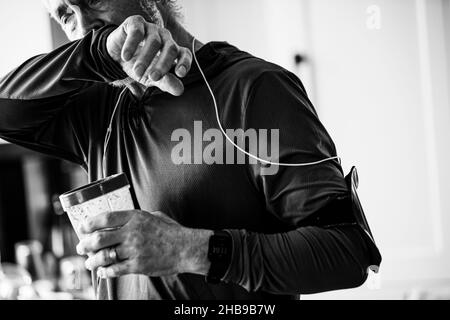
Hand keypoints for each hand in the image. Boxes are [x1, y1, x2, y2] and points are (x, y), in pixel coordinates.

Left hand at [76, 210, 211, 278]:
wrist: (186, 248)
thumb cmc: (172, 232)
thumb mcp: (155, 216)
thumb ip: (137, 218)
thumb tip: (123, 220)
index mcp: (136, 217)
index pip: (106, 218)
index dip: (90, 223)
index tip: (82, 227)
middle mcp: (132, 232)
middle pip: (99, 238)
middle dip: (85, 244)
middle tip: (81, 247)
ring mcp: (135, 250)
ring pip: (104, 256)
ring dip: (92, 260)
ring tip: (89, 262)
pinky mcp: (138, 265)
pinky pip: (115, 270)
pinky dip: (106, 271)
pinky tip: (103, 271)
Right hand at [106, 15, 191, 95]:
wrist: (115, 57)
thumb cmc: (138, 67)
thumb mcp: (151, 79)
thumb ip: (166, 83)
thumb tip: (180, 90)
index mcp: (172, 51)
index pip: (184, 54)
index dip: (185, 62)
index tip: (180, 73)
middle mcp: (165, 38)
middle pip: (171, 48)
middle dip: (163, 64)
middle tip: (153, 77)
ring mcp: (151, 29)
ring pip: (154, 41)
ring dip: (145, 58)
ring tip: (137, 72)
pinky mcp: (135, 23)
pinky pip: (137, 31)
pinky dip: (131, 45)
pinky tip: (126, 57)